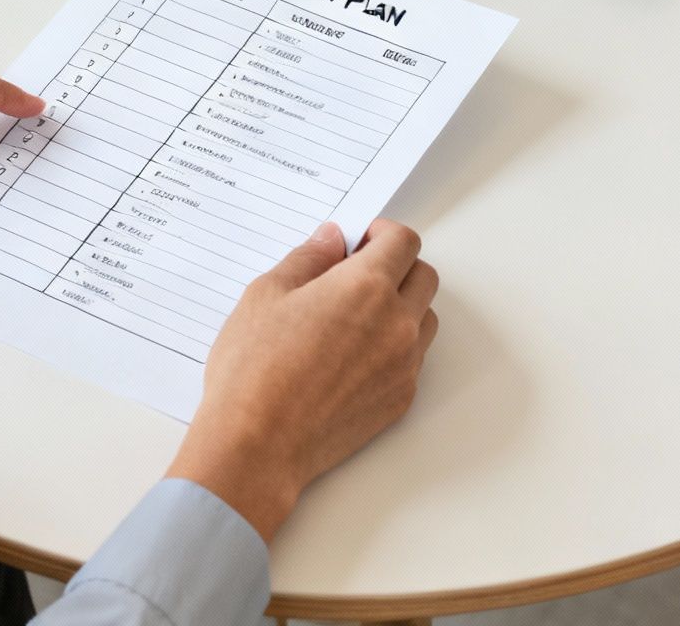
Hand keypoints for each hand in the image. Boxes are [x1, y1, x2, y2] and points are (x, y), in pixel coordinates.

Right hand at [166, 218, 438, 540]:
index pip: (404, 242)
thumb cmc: (254, 370)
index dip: (382, 233)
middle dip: (396, 266)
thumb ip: (307, 259)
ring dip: (402, 306)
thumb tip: (332, 239)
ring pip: (425, 319)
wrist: (259, 445)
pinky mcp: (400, 399)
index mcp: (366, 287)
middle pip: (424, 277)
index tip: (360, 240)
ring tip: (355, 317)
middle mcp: (397, 324)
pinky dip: (394, 347)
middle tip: (355, 274)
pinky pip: (413, 359)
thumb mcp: (266, 295)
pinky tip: (351, 356)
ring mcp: (404, 365)